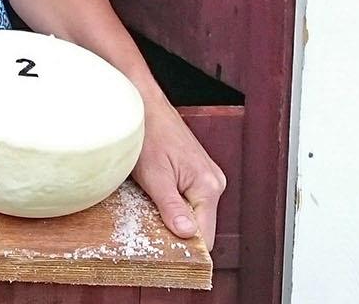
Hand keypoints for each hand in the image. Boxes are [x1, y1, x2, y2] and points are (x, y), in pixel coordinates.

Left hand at [130, 96, 225, 247]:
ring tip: (152, 205)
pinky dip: (174, 204)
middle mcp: (214, 183)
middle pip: (201, 226)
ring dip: (174, 217)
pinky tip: (157, 196)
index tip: (165, 253)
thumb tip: (188, 235)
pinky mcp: (197, 174)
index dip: (186, 248)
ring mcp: (207, 178)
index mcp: (209, 186)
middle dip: (177, 231)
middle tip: (151, 226)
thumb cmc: (148, 135)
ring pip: (194, 214)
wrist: (144, 106)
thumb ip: (172, 207)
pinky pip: (190, 200)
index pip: (206, 236)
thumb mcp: (155, 176)